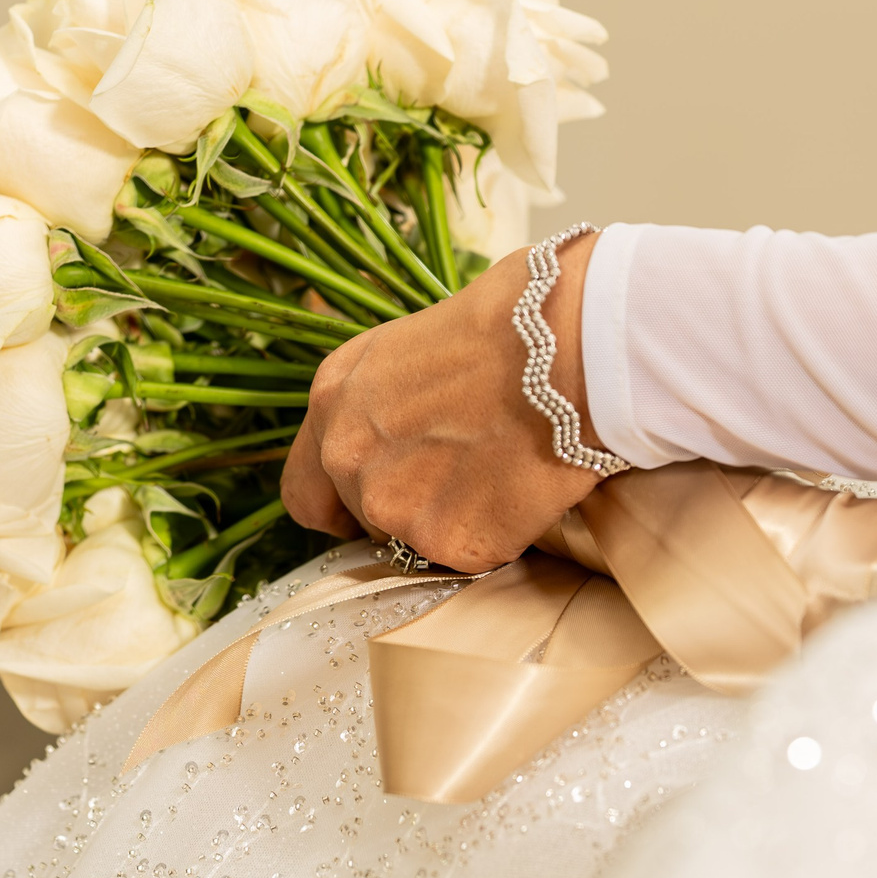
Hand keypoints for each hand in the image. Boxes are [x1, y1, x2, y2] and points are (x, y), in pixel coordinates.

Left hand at [282, 233, 604, 573]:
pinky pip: (473, 555)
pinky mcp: (451, 543)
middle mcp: (346, 457)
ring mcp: (395, 506)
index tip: (372, 505)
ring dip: (456, 519)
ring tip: (503, 469)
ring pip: (418, 541)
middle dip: (410, 507)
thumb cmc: (510, 322)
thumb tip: (407, 425)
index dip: (340, 506)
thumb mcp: (414, 346)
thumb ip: (386, 401)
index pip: (305, 492)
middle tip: (465, 477)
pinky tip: (525, 486)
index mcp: (333, 398)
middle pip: (364, 520)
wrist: (571, 344)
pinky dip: (500, 532)